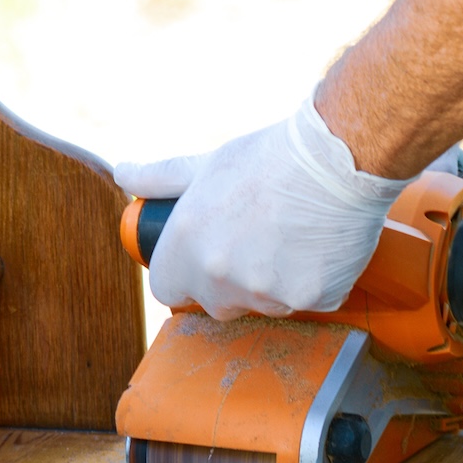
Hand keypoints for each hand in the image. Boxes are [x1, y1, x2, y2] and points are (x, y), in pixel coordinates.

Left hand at [114, 98, 405, 319]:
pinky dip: (310, 282)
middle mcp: (222, 277)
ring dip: (270, 284)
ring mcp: (268, 294)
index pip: (167, 290)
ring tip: (289, 236)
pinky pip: (305, 301)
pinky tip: (316, 247)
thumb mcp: (208, 163)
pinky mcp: (311, 300)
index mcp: (188, 246)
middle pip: (216, 304)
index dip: (182, 276)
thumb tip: (124, 176)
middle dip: (228, 283)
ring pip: (263, 305)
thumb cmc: (271, 157)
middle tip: (253, 242)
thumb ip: (161, 178)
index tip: (199, 262)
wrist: (337, 158)